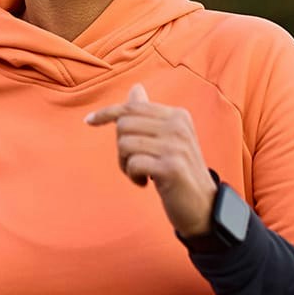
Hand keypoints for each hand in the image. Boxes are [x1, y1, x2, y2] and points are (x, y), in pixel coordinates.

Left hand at [85, 83, 217, 236]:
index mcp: (178, 115)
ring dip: (125, 164)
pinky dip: (133, 175)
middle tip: (134, 163)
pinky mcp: (171, 167)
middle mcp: (178, 127)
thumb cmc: (179, 171)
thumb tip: (136, 88)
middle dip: (121, 147)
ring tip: (140, 173)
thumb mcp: (167, 138)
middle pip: (124, 125)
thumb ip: (150, 115)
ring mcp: (176, 146)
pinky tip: (145, 182)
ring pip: (125, 144)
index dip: (107, 113)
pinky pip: (133, 163)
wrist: (204, 206)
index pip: (133, 107)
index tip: (89, 120)